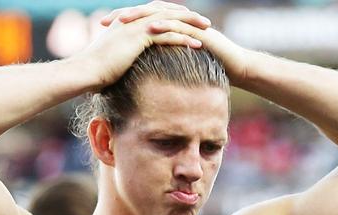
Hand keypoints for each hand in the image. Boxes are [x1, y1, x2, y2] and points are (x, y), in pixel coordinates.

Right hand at [79, 2, 210, 89]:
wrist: (86, 71)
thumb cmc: (95, 71)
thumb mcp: (111, 61)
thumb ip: (122, 57)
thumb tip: (127, 67)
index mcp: (127, 22)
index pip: (155, 13)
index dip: (173, 16)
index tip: (188, 22)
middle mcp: (133, 20)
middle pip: (166, 11)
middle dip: (187, 15)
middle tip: (205, 21)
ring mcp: (136, 27)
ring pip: (170, 20)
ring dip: (191, 24)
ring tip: (208, 30)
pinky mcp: (139, 37)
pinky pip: (167, 35)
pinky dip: (183, 38)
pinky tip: (197, 44)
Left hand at [100, 2, 248, 86]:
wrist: (235, 67)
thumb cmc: (208, 70)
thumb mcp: (177, 67)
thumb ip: (160, 66)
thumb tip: (137, 77)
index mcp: (168, 28)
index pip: (140, 22)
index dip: (121, 24)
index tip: (102, 29)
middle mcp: (175, 22)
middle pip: (145, 14)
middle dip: (124, 16)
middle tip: (105, 20)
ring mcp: (186, 24)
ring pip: (159, 16)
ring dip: (140, 17)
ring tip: (123, 20)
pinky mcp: (197, 30)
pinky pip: (178, 25)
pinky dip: (164, 26)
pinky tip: (151, 29)